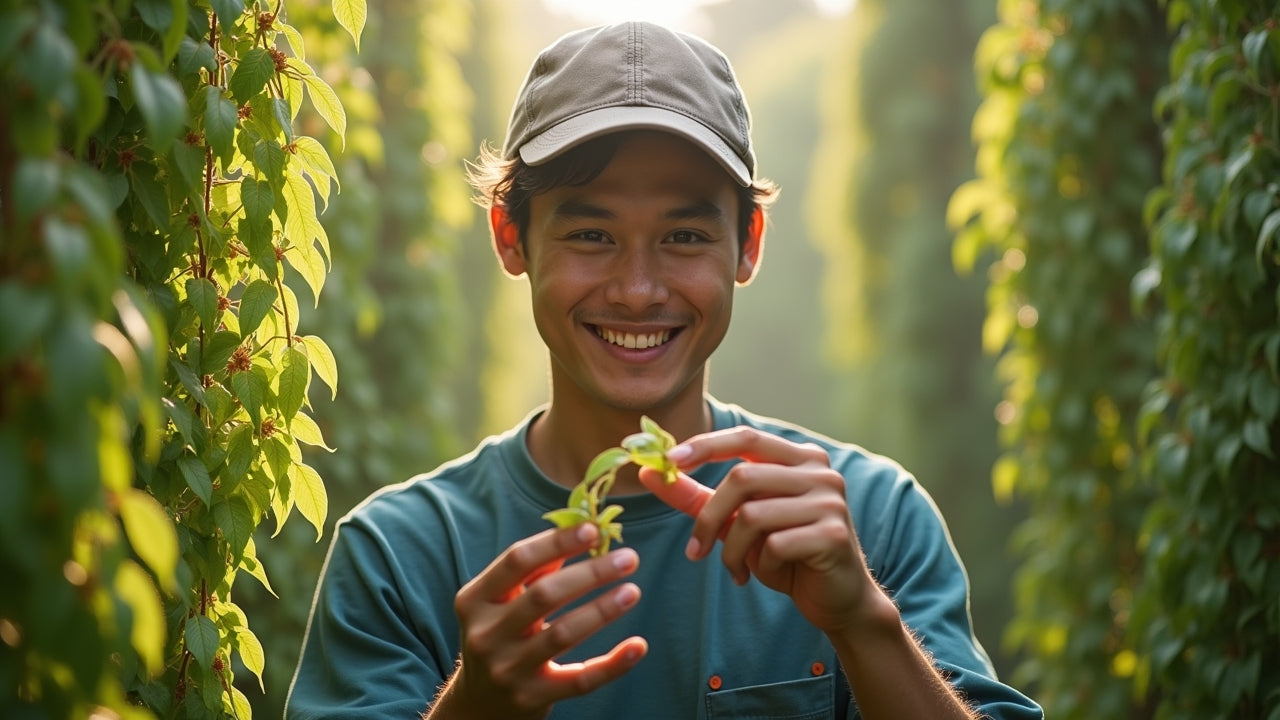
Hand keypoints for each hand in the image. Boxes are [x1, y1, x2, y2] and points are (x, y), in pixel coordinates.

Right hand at [445, 523, 646, 717]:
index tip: (593, 530)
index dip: (556, 542)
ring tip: (632, 591)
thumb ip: (532, 570)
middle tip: (628, 557)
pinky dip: (612, 664)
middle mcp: (486, 634)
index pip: (517, 560)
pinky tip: (638, 646)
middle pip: (543, 595)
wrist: (479, 702)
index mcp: (474, 599)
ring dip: (602, 610)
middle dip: (590, 573)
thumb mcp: (499, 601)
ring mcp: (508, 669)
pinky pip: (580, 680)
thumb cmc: (499, 634)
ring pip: (563, 634)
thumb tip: (583, 531)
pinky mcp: (532, 698)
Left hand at [638, 426, 879, 635]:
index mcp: (800, 457)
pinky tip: (769, 575)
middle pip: (741, 477)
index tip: (667, 461)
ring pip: (752, 515)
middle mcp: (820, 471)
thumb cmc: (786, 554)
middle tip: (694, 552)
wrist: (837, 599)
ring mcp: (830, 500)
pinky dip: (760, 566)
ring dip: (732, 550)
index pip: (745, 437)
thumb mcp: (739, 522)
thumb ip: (698, 496)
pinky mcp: (833, 534)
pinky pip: (774, 545)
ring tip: (736, 569)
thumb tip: (649, 472)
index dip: (705, 446)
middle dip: (708, 518)